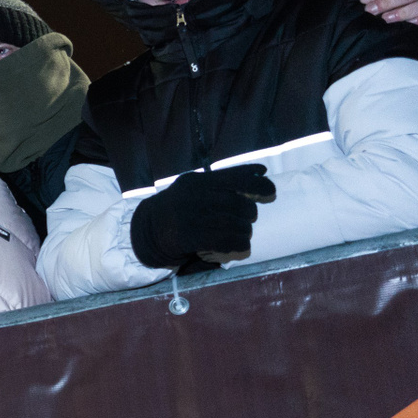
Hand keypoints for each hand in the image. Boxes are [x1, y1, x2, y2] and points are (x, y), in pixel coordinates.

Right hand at [129, 164, 276, 268]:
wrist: (146, 231)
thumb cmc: (178, 208)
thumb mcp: (196, 187)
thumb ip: (225, 179)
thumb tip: (262, 171)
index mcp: (198, 181)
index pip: (236, 178)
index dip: (259, 184)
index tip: (270, 191)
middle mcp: (194, 196)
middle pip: (239, 203)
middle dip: (249, 213)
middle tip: (247, 219)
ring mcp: (190, 216)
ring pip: (234, 224)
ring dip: (245, 231)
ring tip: (242, 234)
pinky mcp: (188, 236)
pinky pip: (225, 240)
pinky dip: (239, 244)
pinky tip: (240, 245)